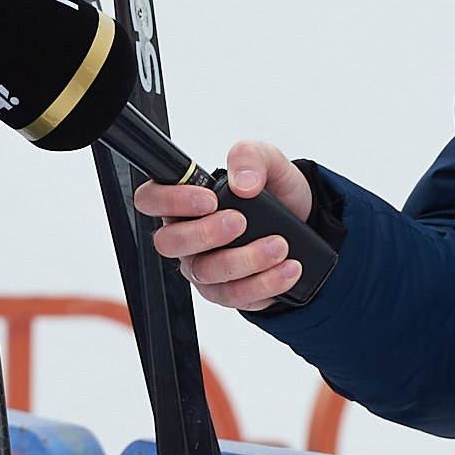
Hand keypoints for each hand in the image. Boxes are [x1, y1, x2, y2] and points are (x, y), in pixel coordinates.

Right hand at [133, 141, 313, 310]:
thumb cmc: (273, 189)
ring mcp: (203, 267)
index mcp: (184, 200)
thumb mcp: (268, 160)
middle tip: (240, 222)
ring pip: (206, 273)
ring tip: (278, 245)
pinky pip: (235, 297)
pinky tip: (287, 269)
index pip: (151, 199)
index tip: (209, 200)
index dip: (171, 201)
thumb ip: (250, 157)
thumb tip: (243, 183)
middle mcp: (187, 236)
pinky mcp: (226, 292)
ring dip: (245, 260)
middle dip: (206, 234)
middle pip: (169, 243)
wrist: (303, 219)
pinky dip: (265, 283)